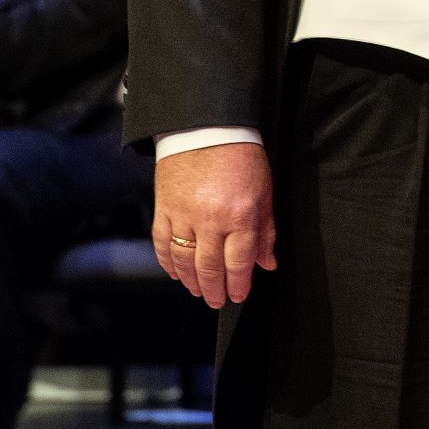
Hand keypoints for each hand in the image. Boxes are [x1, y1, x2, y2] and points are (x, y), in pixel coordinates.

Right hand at [154, 142, 276, 308]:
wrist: (206, 126)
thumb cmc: (240, 155)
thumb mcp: (264, 191)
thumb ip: (265, 230)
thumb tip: (267, 263)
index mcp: (239, 215)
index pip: (240, 262)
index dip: (239, 284)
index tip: (238, 296)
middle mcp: (210, 219)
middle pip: (210, 268)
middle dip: (215, 290)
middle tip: (217, 301)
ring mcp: (183, 215)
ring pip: (184, 261)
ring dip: (191, 281)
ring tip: (198, 291)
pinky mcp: (163, 208)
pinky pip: (162, 244)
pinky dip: (167, 263)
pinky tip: (175, 273)